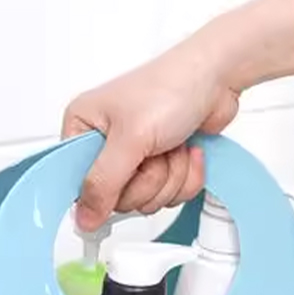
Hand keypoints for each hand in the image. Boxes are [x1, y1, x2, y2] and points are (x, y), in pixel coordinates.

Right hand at [62, 35, 240, 230]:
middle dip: (147, 179)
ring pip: (147, 200)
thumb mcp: (130, 138)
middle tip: (154, 151)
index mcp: (83, 128)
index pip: (76, 184)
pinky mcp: (160, 166)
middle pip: (117, 199)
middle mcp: (105, 145)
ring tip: (172, 145)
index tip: (123, 181)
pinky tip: (186, 150)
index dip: (101, 192)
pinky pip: (169, 196)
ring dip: (170, 177)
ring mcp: (134, 158)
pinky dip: (186, 177)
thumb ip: (103, 183)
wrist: (217, 76)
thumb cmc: (171, 87)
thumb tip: (83, 218)